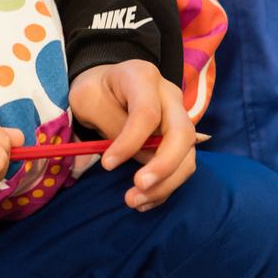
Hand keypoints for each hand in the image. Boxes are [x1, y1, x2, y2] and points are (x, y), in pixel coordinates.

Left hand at [70, 60, 196, 211]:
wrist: (106, 85)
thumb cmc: (95, 90)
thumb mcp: (89, 99)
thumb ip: (113, 124)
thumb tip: (138, 158)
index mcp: (143, 77)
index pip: (147, 113)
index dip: (131, 142)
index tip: (108, 164)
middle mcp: (170, 96)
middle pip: (182, 134)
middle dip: (163, 166)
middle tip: (137, 186)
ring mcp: (179, 117)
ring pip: (187, 155)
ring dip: (165, 184)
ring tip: (134, 201)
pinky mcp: (179, 139)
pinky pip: (181, 167)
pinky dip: (165, 188)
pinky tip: (144, 201)